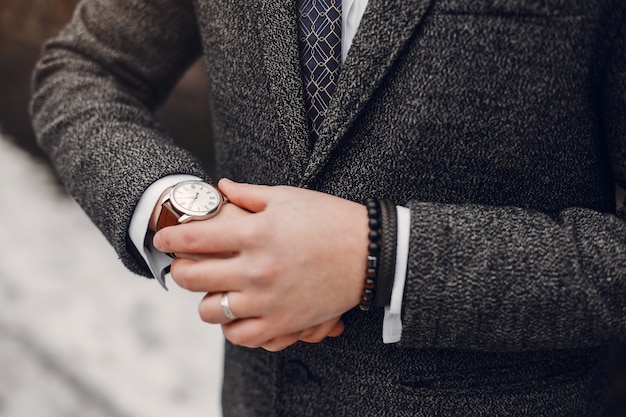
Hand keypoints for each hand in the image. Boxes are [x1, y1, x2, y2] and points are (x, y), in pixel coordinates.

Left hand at [153, 179, 367, 349]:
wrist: (370, 253)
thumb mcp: (288, 197)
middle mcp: (256, 268)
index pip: (193, 238)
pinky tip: (236, 314)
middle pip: (192, 278)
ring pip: (210, 311)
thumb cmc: (329, 219)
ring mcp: (268, 298)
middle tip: (184, 265)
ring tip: (213, 291)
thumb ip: (248, 195)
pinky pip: (242, 336)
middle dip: (179, 270)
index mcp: (254, 232)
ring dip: (205, 301)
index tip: (162, 239)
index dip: (169, 238)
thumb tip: (220, 187)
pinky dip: (232, 327)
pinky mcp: (284, 321)